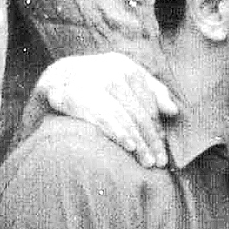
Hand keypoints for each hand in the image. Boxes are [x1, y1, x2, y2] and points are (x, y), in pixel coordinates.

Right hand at [34, 52, 181, 167]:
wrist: (54, 78)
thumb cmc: (96, 83)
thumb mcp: (122, 80)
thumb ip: (151, 92)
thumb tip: (173, 112)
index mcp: (125, 66)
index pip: (149, 101)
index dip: (157, 125)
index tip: (162, 145)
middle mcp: (111, 71)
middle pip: (139, 112)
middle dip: (151, 139)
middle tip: (159, 162)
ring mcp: (94, 82)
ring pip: (125, 118)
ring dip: (139, 142)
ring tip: (147, 161)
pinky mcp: (77, 96)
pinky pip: (104, 118)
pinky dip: (119, 133)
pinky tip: (130, 147)